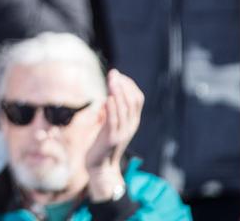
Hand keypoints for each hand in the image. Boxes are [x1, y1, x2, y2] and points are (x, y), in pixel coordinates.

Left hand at [85, 69, 143, 185]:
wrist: (101, 166)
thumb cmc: (103, 143)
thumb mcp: (111, 125)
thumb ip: (112, 112)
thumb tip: (108, 96)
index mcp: (132, 121)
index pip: (138, 99)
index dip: (130, 85)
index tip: (118, 75)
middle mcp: (131, 126)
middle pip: (132, 101)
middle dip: (123, 85)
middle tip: (114, 73)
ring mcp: (123, 132)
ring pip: (124, 109)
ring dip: (118, 92)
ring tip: (112, 80)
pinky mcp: (112, 138)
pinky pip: (113, 121)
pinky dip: (112, 108)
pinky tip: (107, 98)